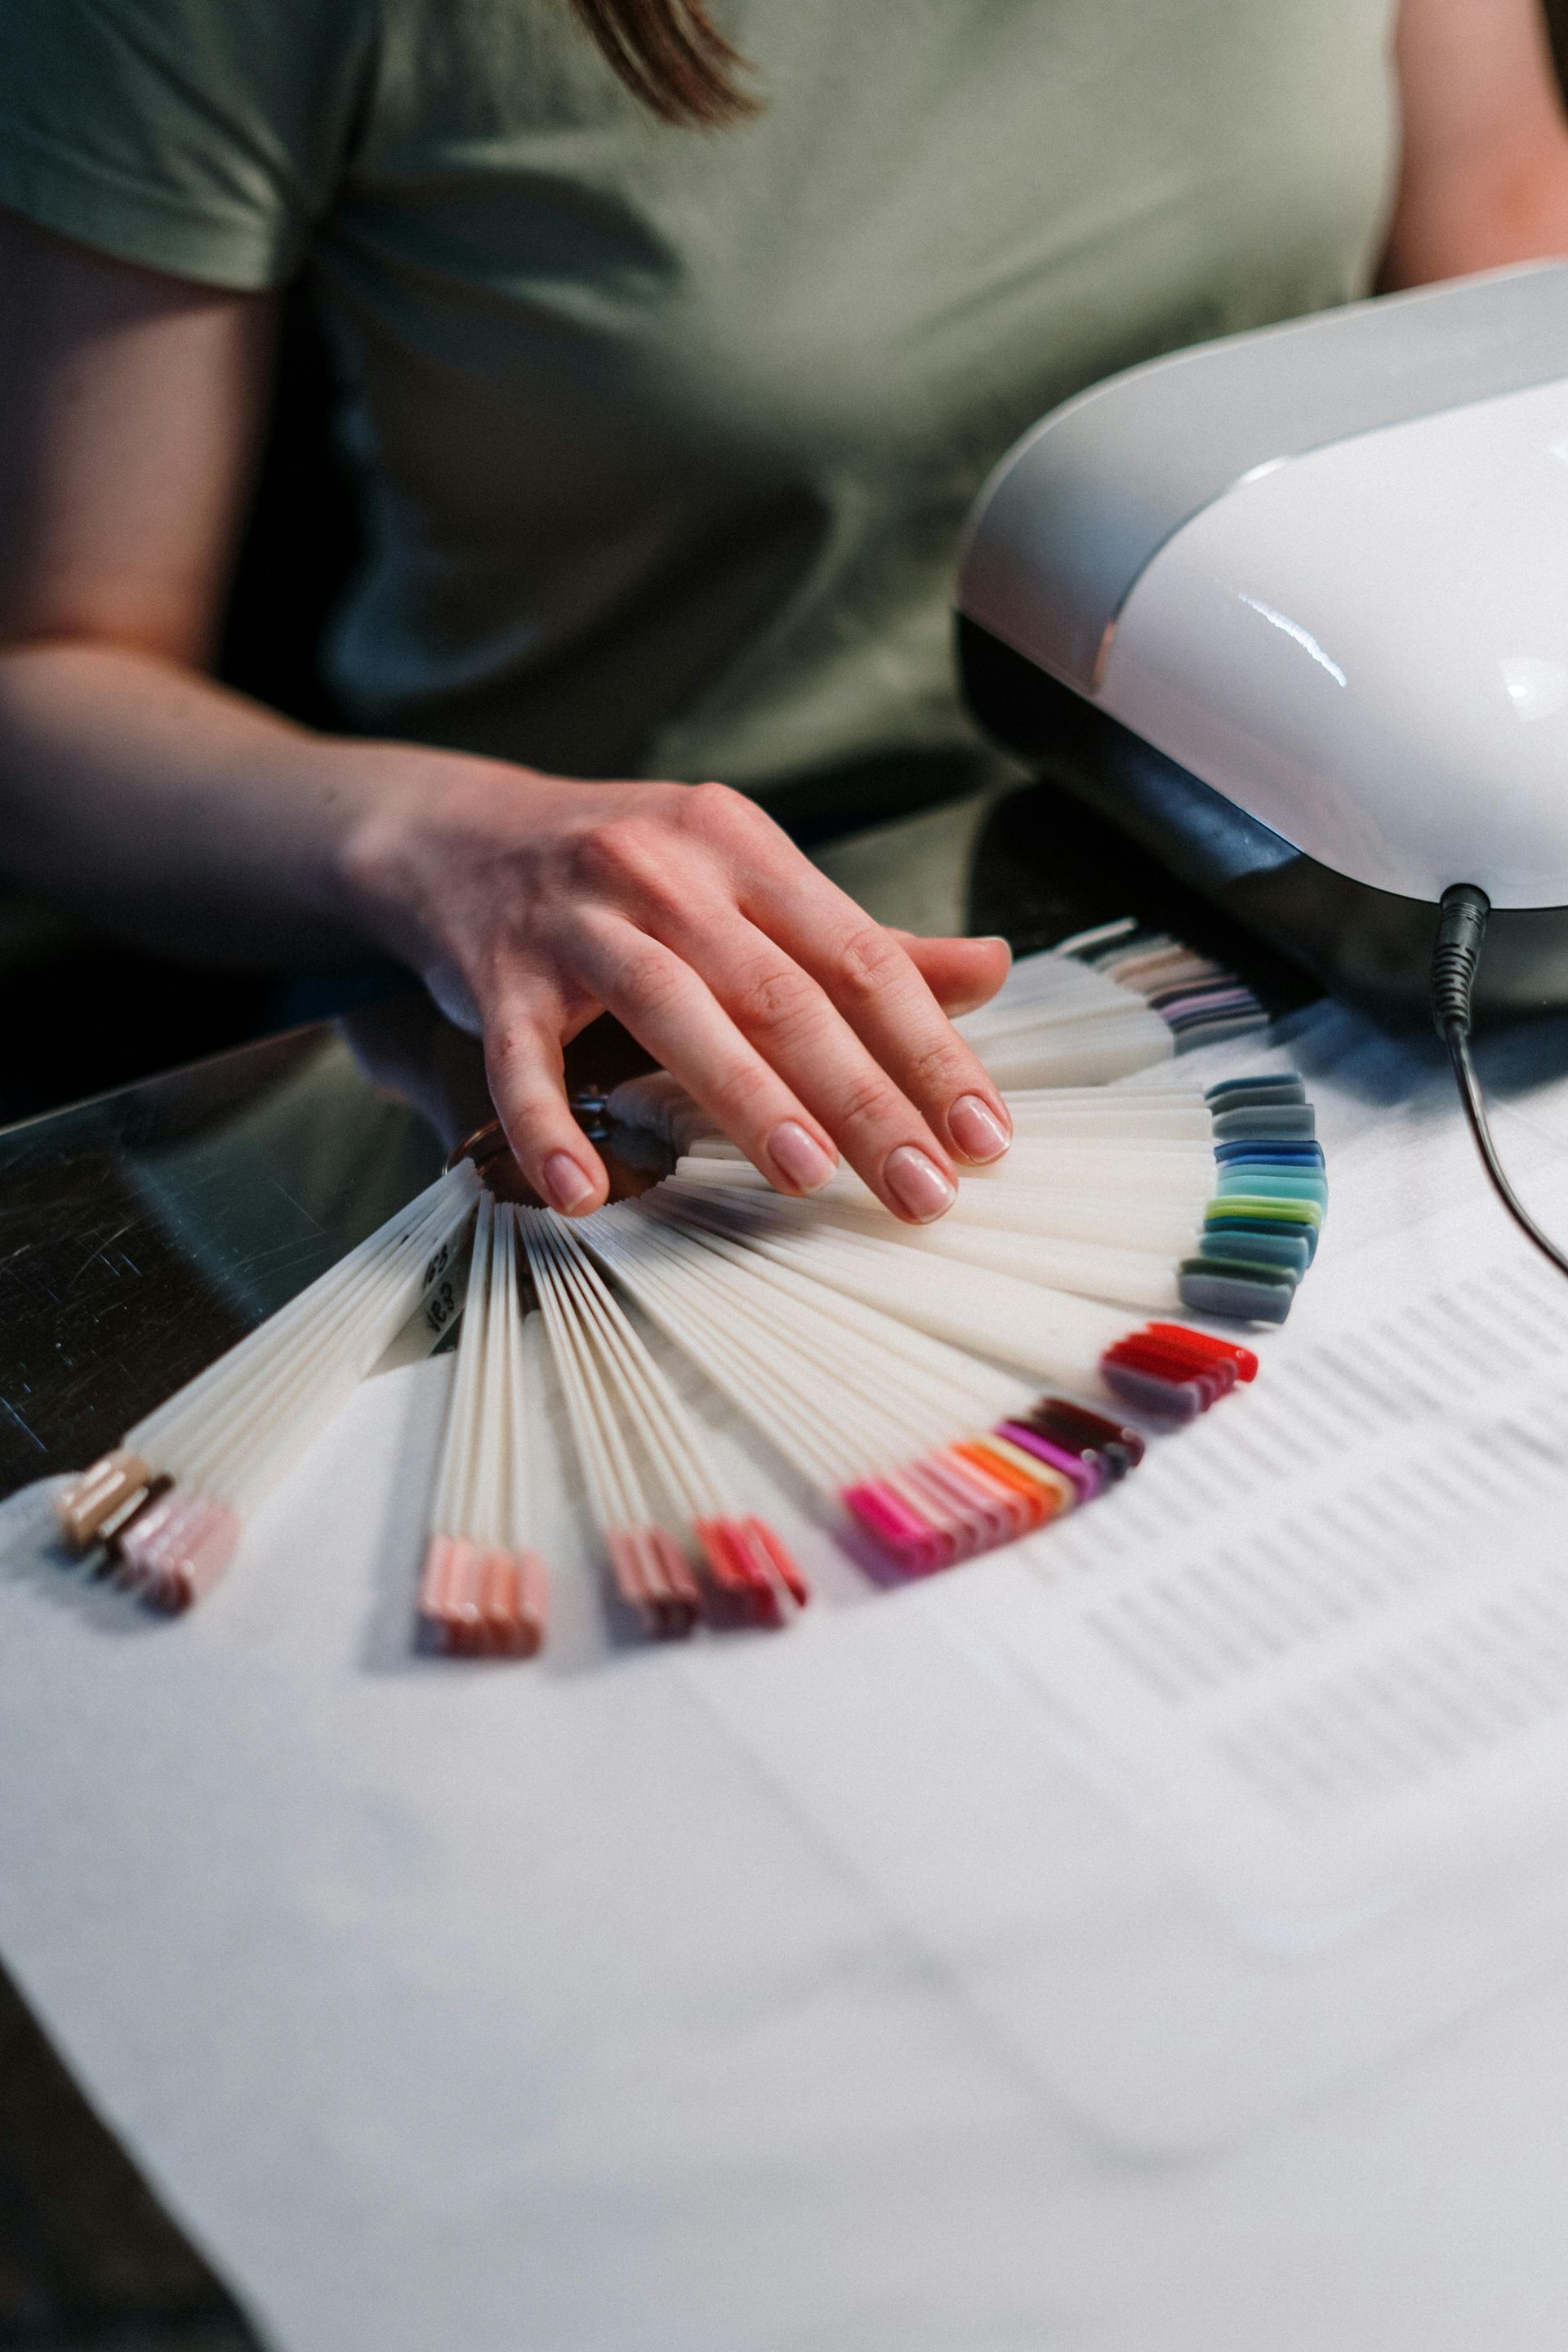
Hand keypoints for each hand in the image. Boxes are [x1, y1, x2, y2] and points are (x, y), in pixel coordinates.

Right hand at [345, 759, 1012, 1221]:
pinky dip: (553, 1127)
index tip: (982, 1136)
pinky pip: (526, 1060)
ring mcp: (577, 922)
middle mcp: (666, 871)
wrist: (458, 837)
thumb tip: (989, 970)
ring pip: (672, 1011)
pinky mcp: (497, 975)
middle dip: (862, 1097)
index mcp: (743, 847)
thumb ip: (861, 941)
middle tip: (922, 1189)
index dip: (928, 1049)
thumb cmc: (629, 875)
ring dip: (742, 1098)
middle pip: (780, 992)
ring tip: (807, 1177)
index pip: (857, 957)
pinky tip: (588, 1194)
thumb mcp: (745, 881)